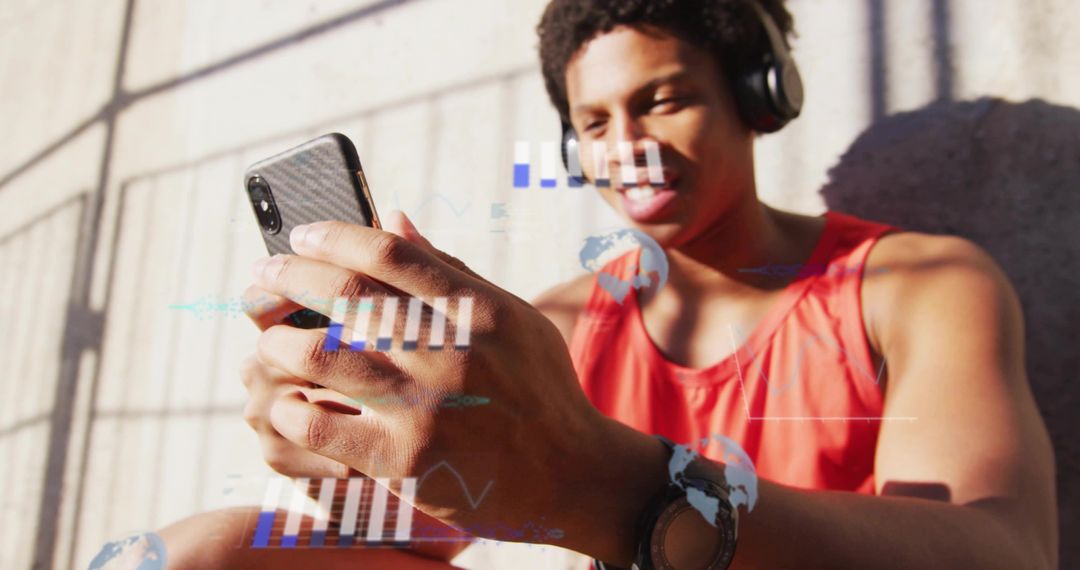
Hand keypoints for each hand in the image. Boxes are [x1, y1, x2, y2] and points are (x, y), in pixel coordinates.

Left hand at [247, 211, 610, 541]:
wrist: (573, 475)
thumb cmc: (540, 390)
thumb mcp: (512, 318)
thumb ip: (450, 270)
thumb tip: (392, 218)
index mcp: (477, 308)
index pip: (388, 251)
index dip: (333, 235)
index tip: (302, 235)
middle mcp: (450, 349)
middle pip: (345, 292)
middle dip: (288, 276)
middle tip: (262, 276)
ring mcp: (425, 405)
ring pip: (319, 354)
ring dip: (278, 341)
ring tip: (270, 341)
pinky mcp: (403, 460)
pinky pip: (318, 423)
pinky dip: (288, 406)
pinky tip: (286, 402)